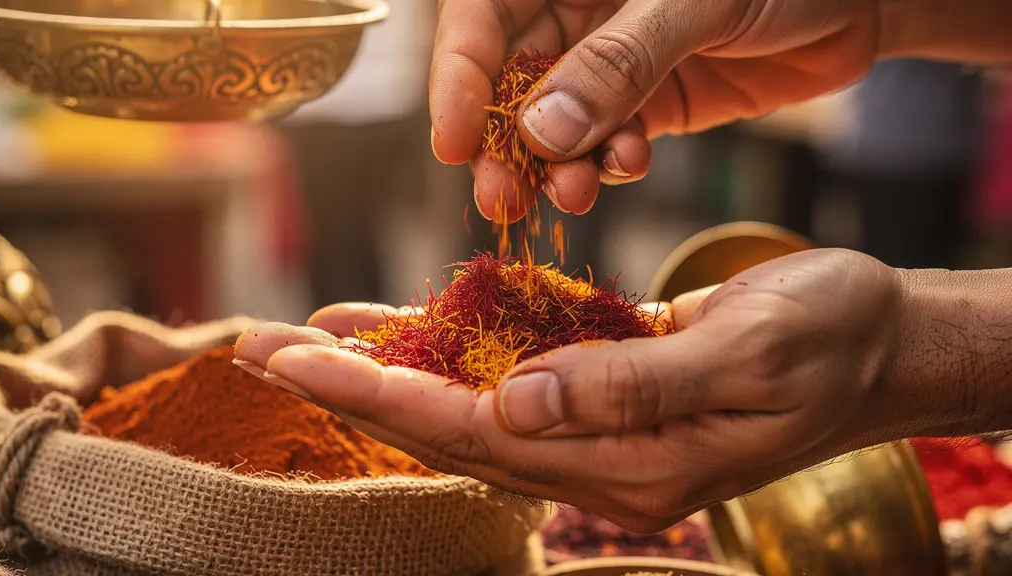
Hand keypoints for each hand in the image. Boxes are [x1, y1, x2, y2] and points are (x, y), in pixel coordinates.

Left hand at [234, 248, 911, 532]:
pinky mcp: (609, 391)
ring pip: (473, 405)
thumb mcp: (746, 355)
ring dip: (394, 370)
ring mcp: (604, 431)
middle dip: (357, 388)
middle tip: (268, 345)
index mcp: (633, 465)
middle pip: (453, 429)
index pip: (479, 434)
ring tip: (315, 335)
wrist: (880, 342)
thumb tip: (519, 402)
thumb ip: (630, 387)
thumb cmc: (830, 340)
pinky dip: (457, 349)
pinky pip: (515, 375)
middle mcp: (605, 460)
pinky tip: (410, 326)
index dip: (385, 397)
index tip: (304, 358)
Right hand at [432, 0, 879, 220]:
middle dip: (503, 144)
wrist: (866, 1)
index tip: (456, 141)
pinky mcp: (646, 103)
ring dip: (556, 166)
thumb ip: (620, 63)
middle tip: (504, 199)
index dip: (459, 76)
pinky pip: (605, 142)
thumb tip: (540, 132)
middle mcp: (579, 11)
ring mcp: (611, 62)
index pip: (482, 14)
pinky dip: (608, 163)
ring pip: (553, 123)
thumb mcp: (699, 2)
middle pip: (508, 80)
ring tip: (575, 195)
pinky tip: (630, 164)